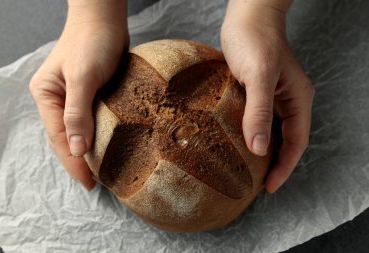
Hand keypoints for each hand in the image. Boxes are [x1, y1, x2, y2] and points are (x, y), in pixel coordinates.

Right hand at [29, 0, 128, 190]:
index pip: (59, 137)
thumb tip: (77, 149)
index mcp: (47, 96)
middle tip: (95, 183)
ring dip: (89, 151)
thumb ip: (78, 113)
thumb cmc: (91, 43)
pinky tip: (109, 147)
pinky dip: (100, 136)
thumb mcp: (82, 77)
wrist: (105, 19)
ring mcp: (74, 98)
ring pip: (79, 131)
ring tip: (102, 172)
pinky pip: (93, 121)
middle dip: (79, 160)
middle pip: (66, 137)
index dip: (72, 161)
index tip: (87, 183)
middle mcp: (57, 100)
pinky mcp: (92, 94)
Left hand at [221, 0, 314, 192]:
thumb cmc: (255, 40)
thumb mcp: (258, 76)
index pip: (296, 142)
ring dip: (262, 152)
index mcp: (298, 100)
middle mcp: (288, 101)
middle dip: (274, 164)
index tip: (269, 187)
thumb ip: (259, 112)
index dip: (284, 167)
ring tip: (248, 172)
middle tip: (257, 185)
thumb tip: (260, 149)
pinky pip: (256, 121)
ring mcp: (272, 98)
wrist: (246, 17)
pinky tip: (237, 144)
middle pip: (286, 141)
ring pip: (271, 132)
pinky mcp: (256, 93)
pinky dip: (250, 135)